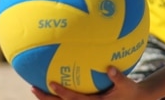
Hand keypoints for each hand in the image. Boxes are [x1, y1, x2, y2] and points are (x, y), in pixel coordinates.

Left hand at [31, 67, 145, 99]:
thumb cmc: (131, 92)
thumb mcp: (127, 84)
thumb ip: (119, 77)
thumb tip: (110, 67)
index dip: (62, 93)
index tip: (51, 83)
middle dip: (46, 99)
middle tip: (33, 88)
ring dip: (48, 99)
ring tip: (35, 88)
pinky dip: (59, 96)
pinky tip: (51, 86)